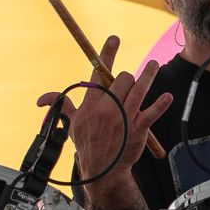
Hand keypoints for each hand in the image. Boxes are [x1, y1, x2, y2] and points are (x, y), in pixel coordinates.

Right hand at [36, 35, 172, 209]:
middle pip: (122, 79)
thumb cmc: (87, 145)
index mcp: (91, 104)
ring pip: (139, 89)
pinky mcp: (138, 128)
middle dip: (127, 78)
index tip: (115, 38)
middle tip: (128, 83)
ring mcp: (124, 118)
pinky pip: (152, 112)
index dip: (107, 54)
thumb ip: (61, 106)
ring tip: (154, 65)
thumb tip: (42, 100)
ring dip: (149, 75)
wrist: (102, 171)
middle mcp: (108, 108)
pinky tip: (167, 96)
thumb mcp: (71, 125)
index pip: (98, 73)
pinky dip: (161, 104)